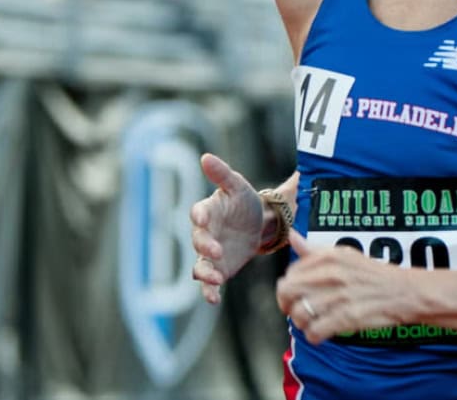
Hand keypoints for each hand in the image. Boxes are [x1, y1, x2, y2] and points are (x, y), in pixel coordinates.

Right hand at [190, 153, 264, 303]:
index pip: (199, 212)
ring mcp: (209, 253)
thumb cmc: (244, 201)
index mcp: (208, 211)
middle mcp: (205, 233)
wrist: (258, 223)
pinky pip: (209, 282)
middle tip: (216, 250)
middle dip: (205, 246)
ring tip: (214, 278)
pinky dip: (209, 291)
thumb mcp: (238, 186)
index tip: (202, 218)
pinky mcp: (218, 269)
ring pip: (200, 265)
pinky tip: (214, 299)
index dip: (199, 215)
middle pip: (198, 241)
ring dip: (204, 273)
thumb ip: (222, 174)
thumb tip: (205, 157)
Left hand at [276, 229, 411, 344]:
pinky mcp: (347, 317)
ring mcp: (338, 296)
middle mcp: (331, 273)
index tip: (297, 294)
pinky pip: (315, 331)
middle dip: (287, 305)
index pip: (290, 273)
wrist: (404, 292)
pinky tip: (322, 332)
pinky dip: (314, 336)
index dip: (289, 287)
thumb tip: (293, 237)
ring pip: (299, 314)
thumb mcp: (345, 255)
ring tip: (313, 322)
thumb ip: (315, 250)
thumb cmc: (373, 275)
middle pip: (287, 292)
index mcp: (328, 256)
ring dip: (302, 323)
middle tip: (296, 310)